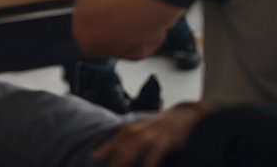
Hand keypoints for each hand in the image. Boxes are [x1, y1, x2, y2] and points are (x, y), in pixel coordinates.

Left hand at [91, 103, 207, 166]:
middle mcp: (134, 133)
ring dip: (123, 165)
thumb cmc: (156, 127)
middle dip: (114, 166)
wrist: (183, 115)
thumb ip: (115, 146)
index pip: (109, 149)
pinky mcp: (163, 141)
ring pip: (129, 155)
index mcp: (126, 131)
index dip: (103, 159)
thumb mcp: (135, 133)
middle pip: (118, 154)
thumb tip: (93, 157)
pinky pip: (152, 157)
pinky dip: (147, 165)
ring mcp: (148, 136)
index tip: (94, 165)